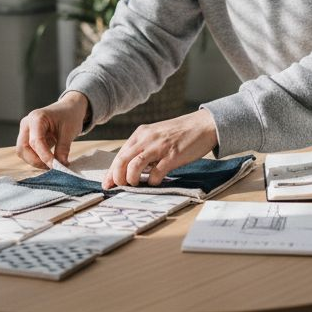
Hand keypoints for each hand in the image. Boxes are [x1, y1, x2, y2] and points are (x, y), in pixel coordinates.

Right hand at [16, 91, 87, 169]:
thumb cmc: (69, 115)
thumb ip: (63, 148)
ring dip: (35, 161)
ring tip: (52, 164)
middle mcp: (27, 124)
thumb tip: (60, 165)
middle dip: (36, 160)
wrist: (70, 108)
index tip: (55, 166)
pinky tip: (49, 161)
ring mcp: (26, 130)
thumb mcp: (70, 131)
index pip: (36, 142)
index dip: (44, 156)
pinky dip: (37, 158)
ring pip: (23, 152)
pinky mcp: (28, 137)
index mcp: (37, 118)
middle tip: (52, 167)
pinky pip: (27, 151)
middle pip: (23, 148)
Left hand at [102, 109, 218, 189]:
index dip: (111, 172)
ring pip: (134, 166)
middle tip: (119, 187)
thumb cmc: (180, 133)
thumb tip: (131, 169)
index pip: (119, 155)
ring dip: (131, 179)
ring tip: (136, 185)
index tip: (107, 184)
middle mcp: (147, 139)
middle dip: (117, 177)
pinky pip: (156, 173)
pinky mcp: (172, 155)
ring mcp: (159, 147)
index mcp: (141, 134)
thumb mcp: (157, 135)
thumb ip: (144, 148)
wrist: (203, 124)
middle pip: (122, 160)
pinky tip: (155, 182)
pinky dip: (152, 181)